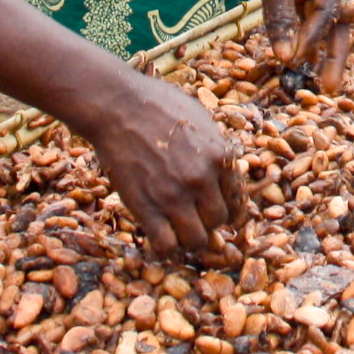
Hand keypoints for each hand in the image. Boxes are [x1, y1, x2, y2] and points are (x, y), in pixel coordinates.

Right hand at [75, 67, 243, 257]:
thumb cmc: (158, 105)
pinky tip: (161, 237)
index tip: (215, 210)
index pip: (236, 200)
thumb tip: (224, 167)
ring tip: (178, 229)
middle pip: (218, 222)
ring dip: (189, 238)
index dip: (227, 209)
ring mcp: (174, 196)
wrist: (117, 106)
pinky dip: (167, 248)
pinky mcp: (147, 208)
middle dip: (207, 222)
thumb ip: (215, 147)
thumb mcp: (200, 119)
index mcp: (220, 156)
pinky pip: (166, 245)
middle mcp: (202, 179)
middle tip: (193, 217)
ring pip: (197, 240)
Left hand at [207, 0, 353, 89]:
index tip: (298, 57)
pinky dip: (296, 36)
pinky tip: (297, 60)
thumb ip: (280, 19)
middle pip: (332, 17)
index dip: (316, 33)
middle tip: (329, 87)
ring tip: (320, 83)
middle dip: (331, 51)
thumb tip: (286, 58)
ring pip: (315, 20)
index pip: (330, 4)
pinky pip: (296, 16)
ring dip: (314, 48)